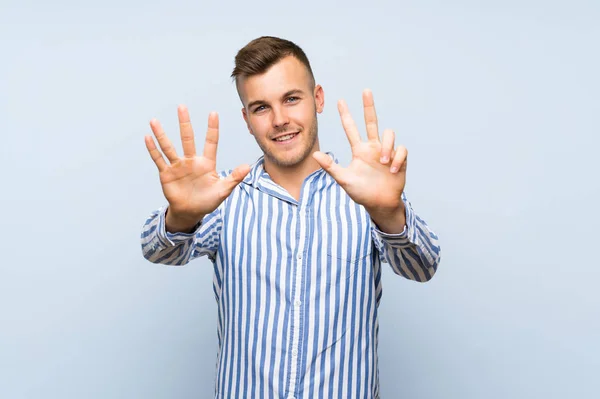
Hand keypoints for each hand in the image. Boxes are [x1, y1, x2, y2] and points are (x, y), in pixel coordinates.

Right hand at [145, 105, 249, 225]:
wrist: (191, 212)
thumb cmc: (208, 201)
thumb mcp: (223, 190)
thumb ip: (234, 178)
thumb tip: (248, 167)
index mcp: (206, 163)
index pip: (211, 142)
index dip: (212, 128)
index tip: (213, 113)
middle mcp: (191, 161)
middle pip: (187, 138)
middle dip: (185, 123)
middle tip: (182, 107)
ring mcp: (178, 166)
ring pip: (169, 147)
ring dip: (162, 134)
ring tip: (154, 121)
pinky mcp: (166, 174)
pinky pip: (159, 160)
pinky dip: (153, 149)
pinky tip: (148, 138)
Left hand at [313, 89, 406, 213]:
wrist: (380, 204)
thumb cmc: (361, 192)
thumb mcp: (344, 179)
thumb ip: (331, 167)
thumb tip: (315, 154)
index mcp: (359, 150)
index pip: (351, 128)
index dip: (346, 115)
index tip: (340, 101)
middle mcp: (373, 147)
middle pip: (372, 122)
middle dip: (369, 106)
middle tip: (365, 91)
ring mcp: (386, 152)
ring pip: (388, 134)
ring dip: (386, 147)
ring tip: (382, 163)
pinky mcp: (399, 159)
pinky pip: (401, 150)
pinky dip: (396, 158)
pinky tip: (391, 170)